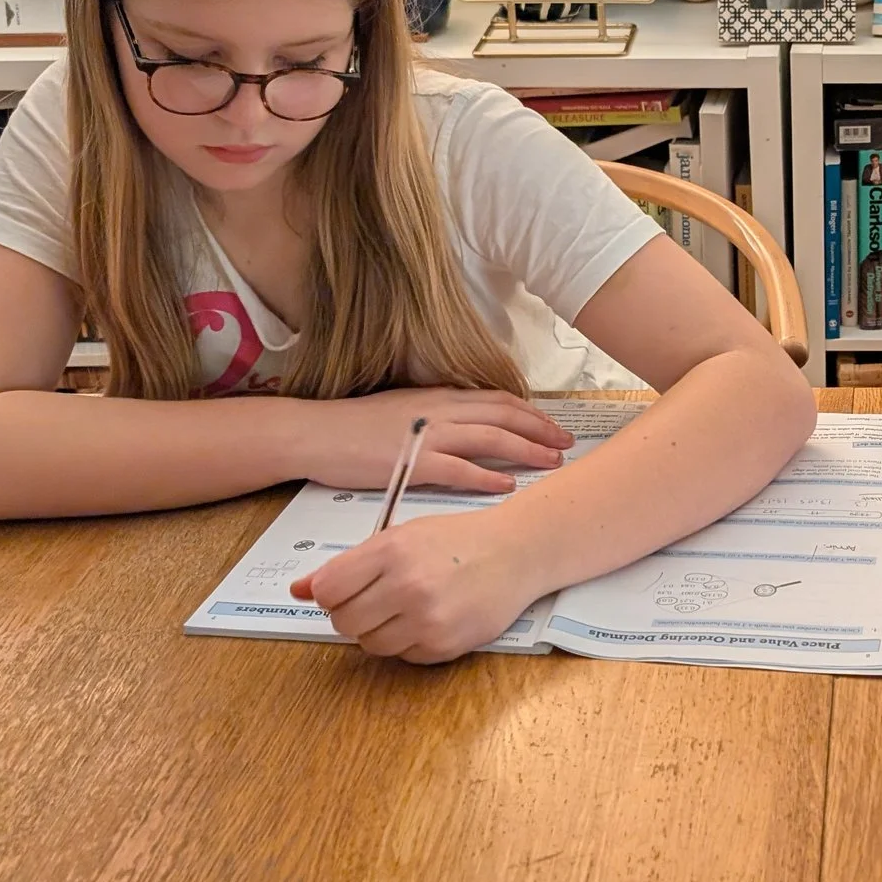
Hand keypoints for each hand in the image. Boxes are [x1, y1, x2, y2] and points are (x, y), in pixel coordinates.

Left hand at [291, 503, 539, 662]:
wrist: (517, 552)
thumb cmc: (457, 540)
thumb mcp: (402, 537)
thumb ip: (348, 565)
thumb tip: (297, 590)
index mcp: (391, 550)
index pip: (327, 591)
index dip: (332, 593)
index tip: (347, 588)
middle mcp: (407, 585)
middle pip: (344, 621)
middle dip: (354, 613)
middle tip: (379, 598)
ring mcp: (427, 619)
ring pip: (370, 644)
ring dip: (380, 631)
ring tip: (407, 608)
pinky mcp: (444, 646)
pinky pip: (403, 657)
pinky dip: (409, 642)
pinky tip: (430, 618)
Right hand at [308, 388, 572, 496]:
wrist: (315, 433)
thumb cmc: (353, 427)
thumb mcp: (404, 410)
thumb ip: (437, 416)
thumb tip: (466, 427)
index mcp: (438, 396)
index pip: (497, 400)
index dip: (530, 412)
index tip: (553, 424)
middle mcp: (440, 410)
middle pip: (504, 415)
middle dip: (540, 429)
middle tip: (566, 443)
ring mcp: (427, 435)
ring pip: (491, 439)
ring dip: (526, 450)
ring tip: (551, 462)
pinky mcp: (413, 462)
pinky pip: (460, 469)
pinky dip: (487, 476)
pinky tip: (508, 485)